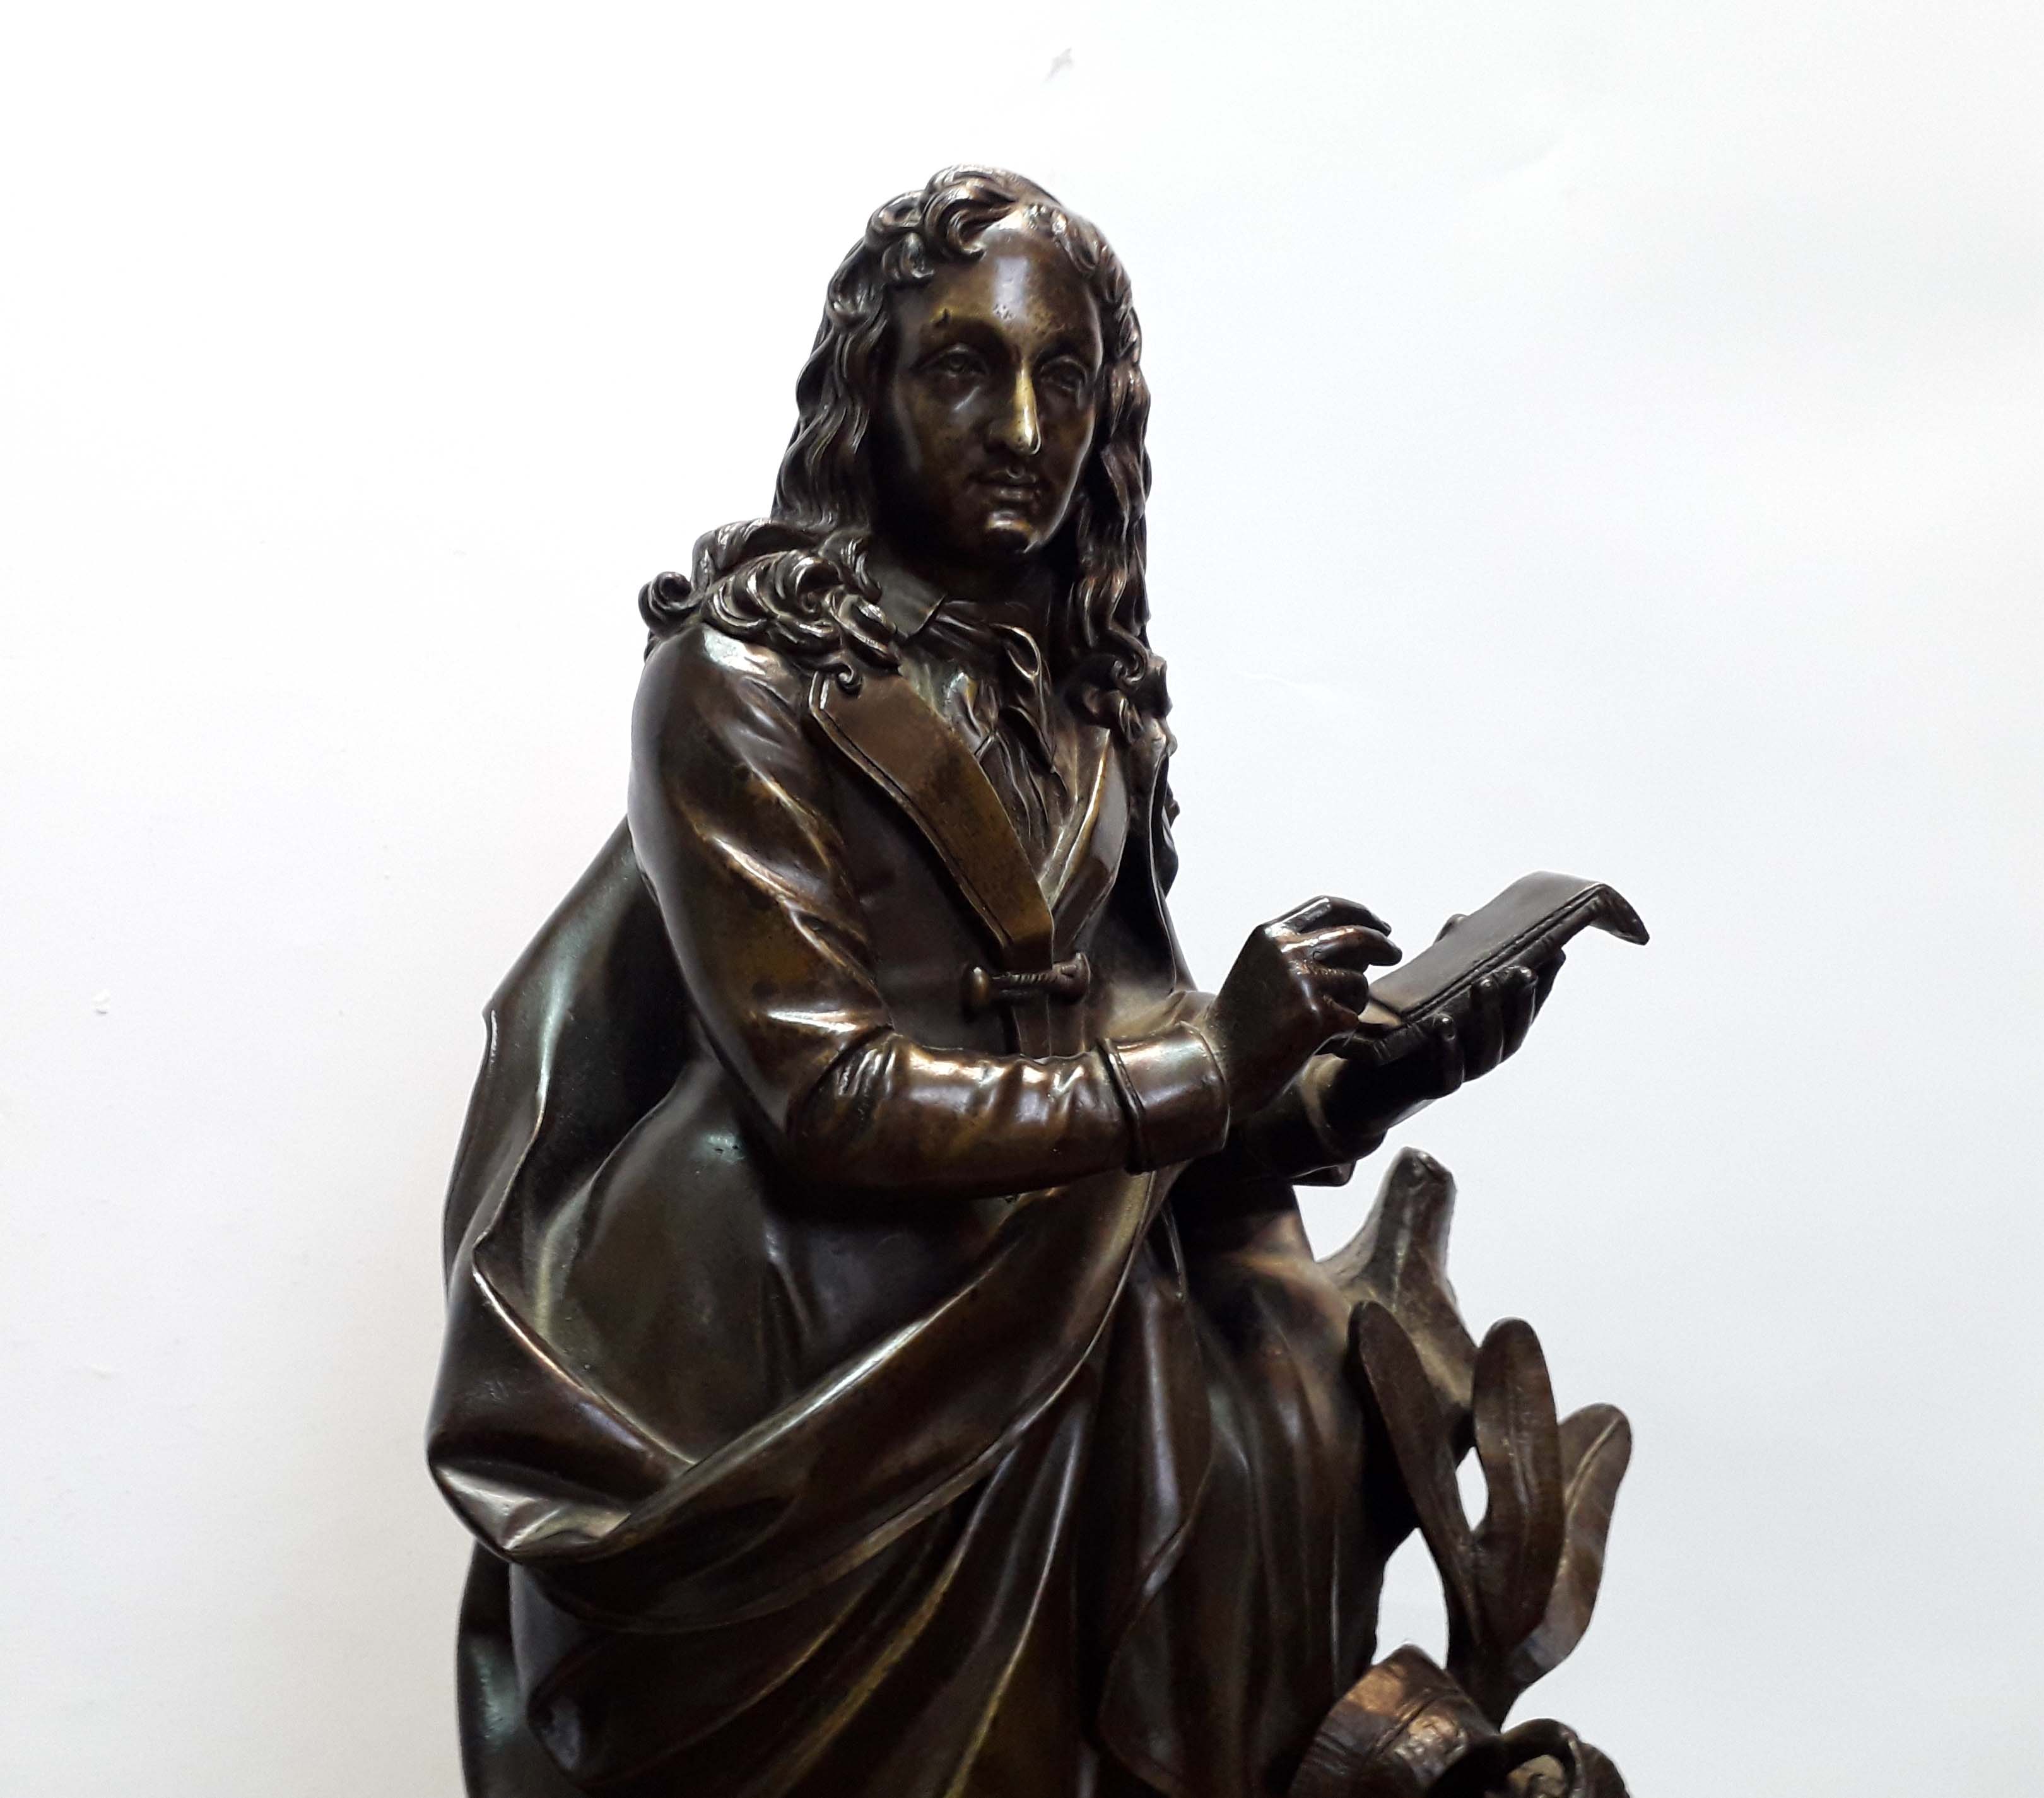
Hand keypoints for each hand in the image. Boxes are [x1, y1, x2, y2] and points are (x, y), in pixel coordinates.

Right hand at [1201, 896, 1401, 1115]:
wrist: (1215, 1065)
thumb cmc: (1239, 1026)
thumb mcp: (1259, 970)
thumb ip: (1298, 952)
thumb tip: (1364, 949)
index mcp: (1271, 934)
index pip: (1328, 906)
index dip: (1361, 913)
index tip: (1380, 926)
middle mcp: (1287, 950)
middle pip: (1355, 936)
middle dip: (1381, 944)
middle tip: (1395, 954)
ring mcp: (1302, 981)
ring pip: (1358, 983)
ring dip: (1351, 1005)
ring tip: (1318, 1026)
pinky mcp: (1317, 1015)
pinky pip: (1352, 1018)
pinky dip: (1341, 1034)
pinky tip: (1311, 1045)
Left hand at [1323, 953, 1562, 1139]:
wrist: (1369, 1080)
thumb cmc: (1410, 1029)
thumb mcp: (1430, 990)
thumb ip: (1447, 959)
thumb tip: (1462, 919)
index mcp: (1493, 1029)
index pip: (1527, 1006)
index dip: (1545, 983)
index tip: (1555, 952)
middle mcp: (1486, 1052)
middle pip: (1514, 1028)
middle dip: (1521, 999)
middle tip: (1521, 968)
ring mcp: (1462, 1072)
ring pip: (1487, 1050)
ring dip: (1489, 1016)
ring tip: (1484, 983)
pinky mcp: (1432, 1088)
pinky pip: (1448, 1074)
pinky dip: (1448, 1049)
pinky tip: (1444, 1023)